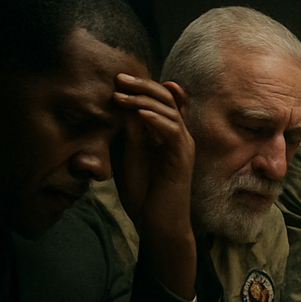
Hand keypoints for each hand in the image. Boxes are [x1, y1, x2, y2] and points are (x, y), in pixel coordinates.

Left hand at [112, 75, 197, 297]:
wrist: (157, 223)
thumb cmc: (144, 194)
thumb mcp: (130, 157)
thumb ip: (131, 133)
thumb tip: (125, 108)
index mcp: (166, 134)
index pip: (161, 101)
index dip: (143, 87)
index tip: (117, 80)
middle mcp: (178, 136)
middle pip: (168, 98)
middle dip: (143, 85)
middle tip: (118, 78)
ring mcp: (182, 145)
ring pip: (170, 110)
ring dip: (144, 99)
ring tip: (120, 93)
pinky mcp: (182, 157)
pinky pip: (173, 130)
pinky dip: (156, 119)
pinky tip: (137, 113)